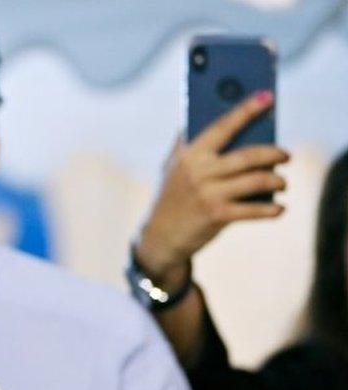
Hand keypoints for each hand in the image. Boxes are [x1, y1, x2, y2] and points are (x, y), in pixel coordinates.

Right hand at [136, 91, 288, 288]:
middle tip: (286, 154)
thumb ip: (185, 142)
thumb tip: (203, 112)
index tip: (266, 96)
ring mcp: (208, 195)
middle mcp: (199, 172)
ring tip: (282, 181)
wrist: (159, 236)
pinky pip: (254, 210)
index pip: (222, 127)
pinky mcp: (217, 217)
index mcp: (189, 154)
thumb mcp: (171, 166)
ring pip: (256, 181)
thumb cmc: (171, 196)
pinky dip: (271, 209)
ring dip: (276, 180)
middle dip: (273, 153)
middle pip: (247, 156)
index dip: (245, 110)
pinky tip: (279, 208)